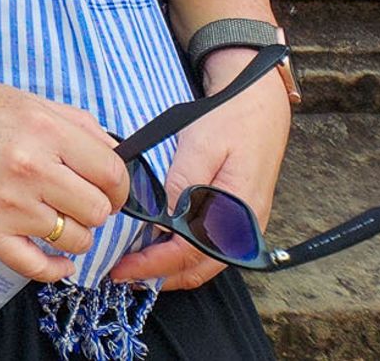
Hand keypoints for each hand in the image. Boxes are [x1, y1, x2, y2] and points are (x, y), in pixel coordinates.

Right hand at [0, 77, 128, 283]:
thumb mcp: (25, 101)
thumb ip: (75, 124)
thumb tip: (115, 153)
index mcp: (45, 130)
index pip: (112, 173)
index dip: (117, 186)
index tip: (107, 190)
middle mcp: (30, 167)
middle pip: (98, 211)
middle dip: (92, 208)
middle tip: (73, 201)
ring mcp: (8, 203)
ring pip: (74, 240)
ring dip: (71, 234)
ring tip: (52, 219)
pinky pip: (39, 267)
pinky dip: (56, 268)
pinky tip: (56, 258)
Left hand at [109, 50, 291, 290]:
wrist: (259, 103)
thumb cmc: (228, 120)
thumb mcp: (201, 146)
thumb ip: (183, 184)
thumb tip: (162, 220)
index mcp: (237, 213)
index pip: (191, 255)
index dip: (154, 265)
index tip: (122, 268)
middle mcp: (244, 229)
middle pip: (199, 269)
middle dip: (159, 276)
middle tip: (120, 272)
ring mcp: (243, 227)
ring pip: (205, 263)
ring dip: (170, 268)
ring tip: (134, 263)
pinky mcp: (238, 219)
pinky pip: (210, 249)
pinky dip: (183, 255)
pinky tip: (159, 245)